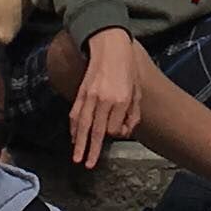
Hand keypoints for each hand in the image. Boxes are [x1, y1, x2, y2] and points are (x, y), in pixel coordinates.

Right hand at [68, 28, 142, 166]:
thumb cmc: (127, 69)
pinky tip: (74, 137)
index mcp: (121, 99)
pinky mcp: (81, 92)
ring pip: (83, 124)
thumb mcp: (137, 90)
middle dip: (92, 149)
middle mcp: (105, 99)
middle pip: (97, 130)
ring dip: (79, 143)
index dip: (115, 133)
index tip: (116, 132)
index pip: (114, 127)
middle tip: (88, 165)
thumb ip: (133, 114)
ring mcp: (90, 96)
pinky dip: (74, 127)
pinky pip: (76, 113)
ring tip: (77, 158)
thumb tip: (124, 133)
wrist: (109, 45)